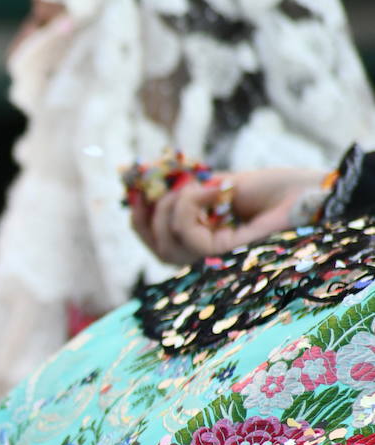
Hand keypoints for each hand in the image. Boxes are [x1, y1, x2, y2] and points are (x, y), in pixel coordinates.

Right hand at [129, 167, 327, 263]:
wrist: (311, 193)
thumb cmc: (277, 190)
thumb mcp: (222, 184)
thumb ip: (189, 190)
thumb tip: (150, 183)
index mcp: (207, 241)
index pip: (160, 243)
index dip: (140, 221)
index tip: (132, 193)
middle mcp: (209, 257)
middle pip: (159, 249)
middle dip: (148, 217)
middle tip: (153, 189)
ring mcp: (215, 261)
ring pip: (168, 245)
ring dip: (172, 208)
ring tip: (202, 186)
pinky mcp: (224, 258)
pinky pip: (188, 236)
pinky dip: (191, 206)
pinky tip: (215, 189)